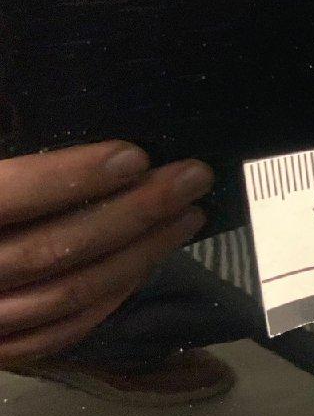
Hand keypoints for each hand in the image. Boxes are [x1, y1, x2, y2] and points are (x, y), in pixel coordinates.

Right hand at [0, 141, 211, 367]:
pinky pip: (56, 334)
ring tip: (188, 215)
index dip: (71, 178)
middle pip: (52, 250)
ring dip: (138, 256)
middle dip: (133, 213)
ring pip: (66, 296)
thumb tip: (25, 81)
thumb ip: (5, 120)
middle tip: (192, 178)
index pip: (6, 198)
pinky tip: (146, 264)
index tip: (134, 155)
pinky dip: (109, 300)